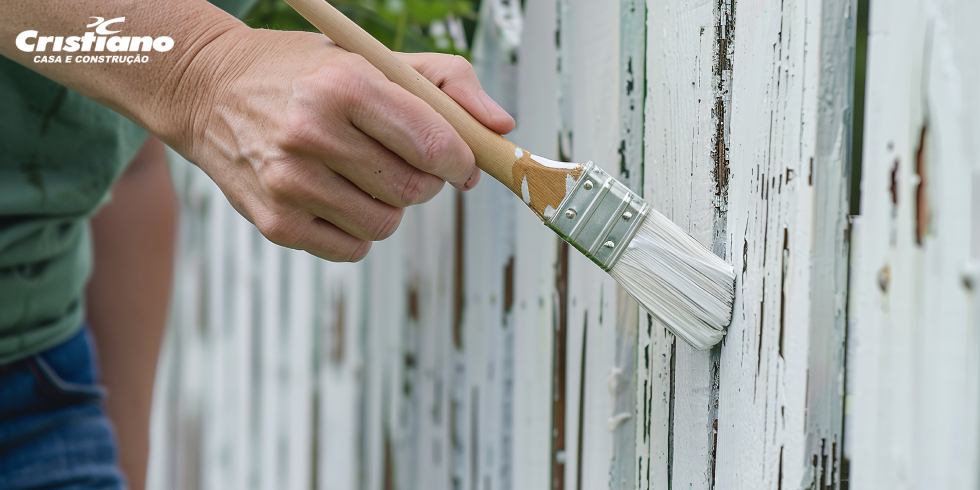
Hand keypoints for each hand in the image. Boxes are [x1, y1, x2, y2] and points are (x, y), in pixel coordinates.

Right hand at [161, 26, 514, 261]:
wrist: (209, 89)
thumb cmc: (307, 72)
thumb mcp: (372, 57)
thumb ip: (448, 83)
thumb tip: (501, 128)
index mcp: (344, 85)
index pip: (433, 145)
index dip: (460, 161)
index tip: (460, 162)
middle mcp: (312, 134)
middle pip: (414, 190)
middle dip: (425, 181)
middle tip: (405, 162)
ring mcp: (289, 183)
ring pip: (386, 224)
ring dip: (389, 205)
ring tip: (362, 174)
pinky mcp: (275, 222)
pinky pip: (353, 248)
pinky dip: (358, 229)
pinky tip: (338, 195)